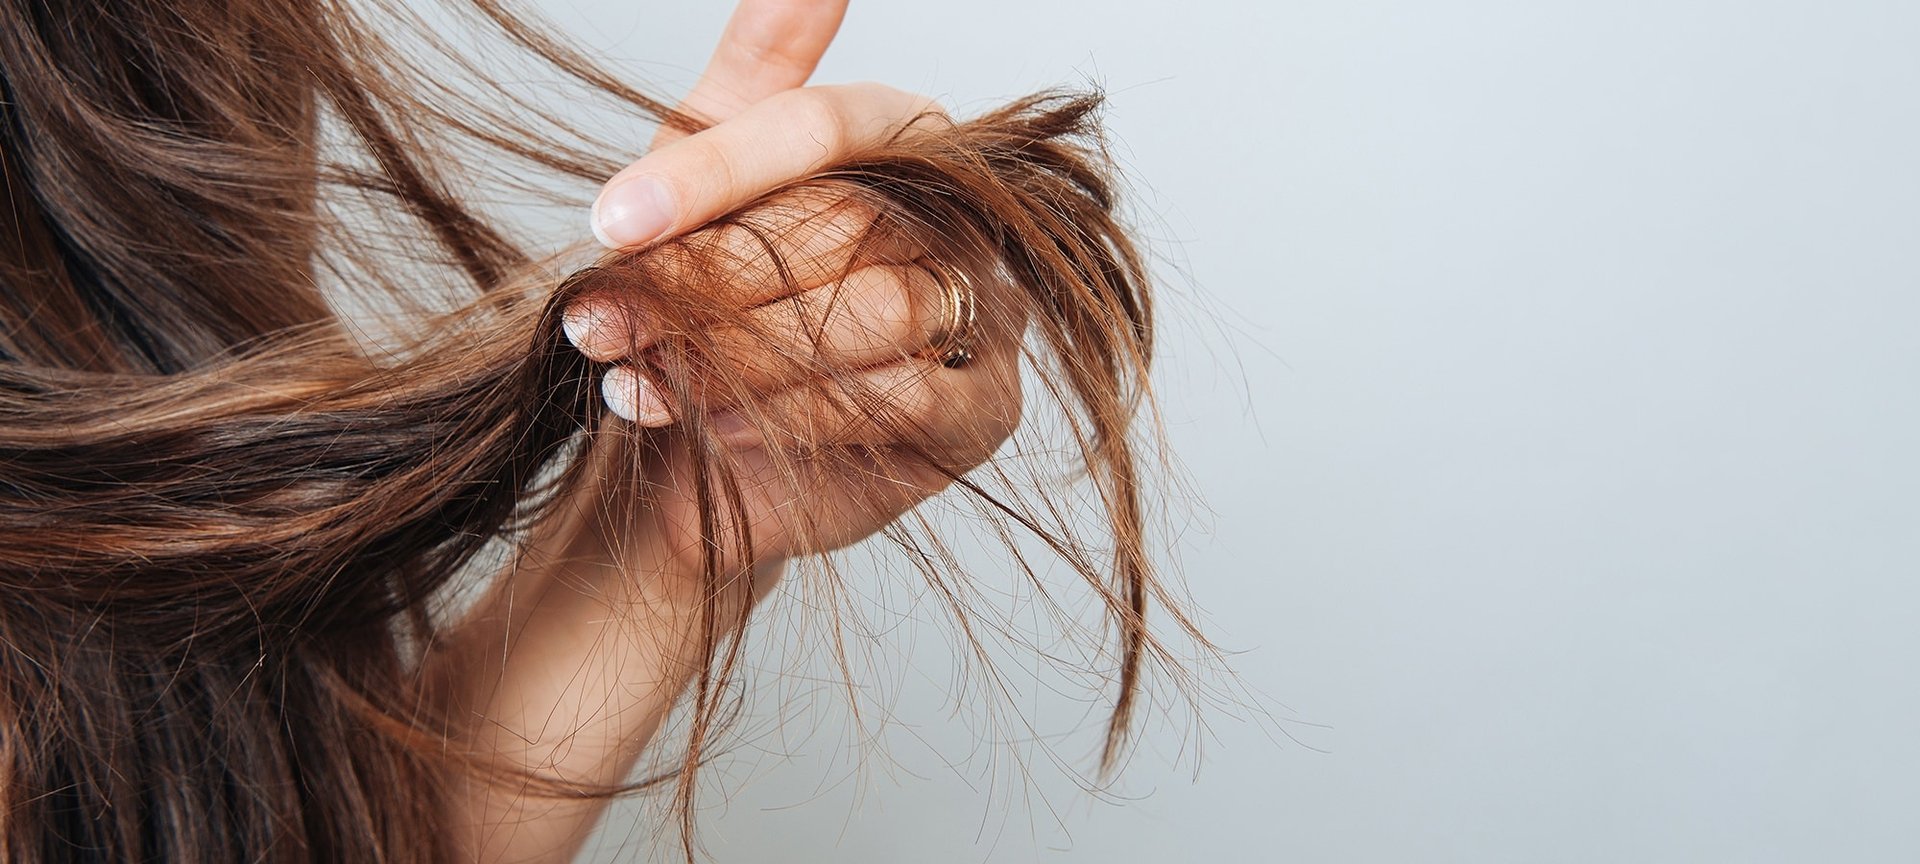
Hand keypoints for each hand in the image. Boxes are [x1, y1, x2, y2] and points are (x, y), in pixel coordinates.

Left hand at [562, 4, 1025, 575]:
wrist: (699, 457)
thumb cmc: (711, 308)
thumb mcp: (709, 179)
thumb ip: (758, 69)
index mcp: (906, 141)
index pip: (824, 126)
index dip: (713, 170)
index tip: (611, 220)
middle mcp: (963, 218)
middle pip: (849, 224)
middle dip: (709, 279)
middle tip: (599, 316)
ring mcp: (988, 314)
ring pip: (876, 313)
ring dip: (739, 351)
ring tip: (640, 369)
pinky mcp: (982, 413)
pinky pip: (898, 402)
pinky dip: (789, 414)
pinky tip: (705, 423)